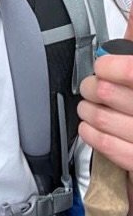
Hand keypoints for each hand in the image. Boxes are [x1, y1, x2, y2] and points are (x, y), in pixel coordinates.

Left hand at [78, 5, 132, 180]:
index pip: (130, 71)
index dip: (109, 66)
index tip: (103, 66)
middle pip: (109, 93)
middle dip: (92, 87)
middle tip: (91, 86)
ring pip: (104, 119)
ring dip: (88, 111)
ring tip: (87, 107)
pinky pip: (111, 149)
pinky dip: (93, 136)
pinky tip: (90, 128)